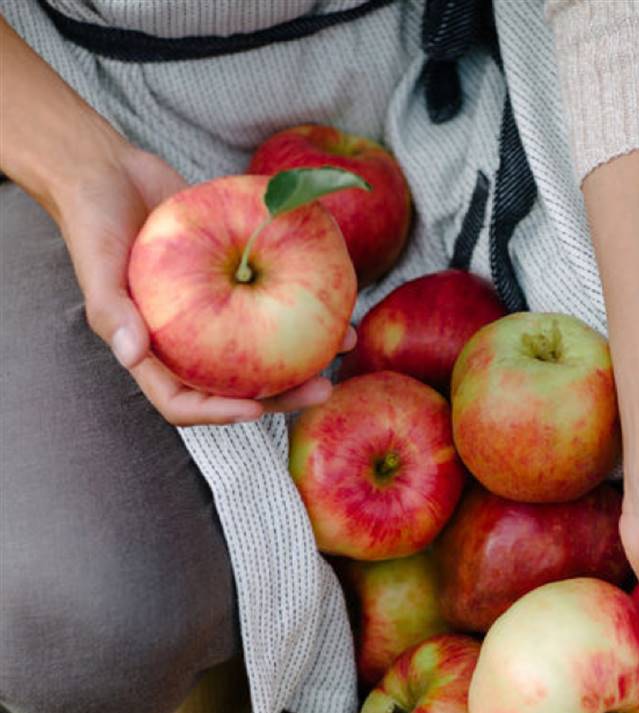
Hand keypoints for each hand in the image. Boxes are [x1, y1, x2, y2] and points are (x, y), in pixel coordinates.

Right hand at [54, 143, 351, 424]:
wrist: (112, 173)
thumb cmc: (93, 221)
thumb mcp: (96, 264)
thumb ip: (111, 311)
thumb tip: (132, 355)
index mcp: (154, 352)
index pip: (184, 403)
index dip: (219, 414)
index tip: (256, 410)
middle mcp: (189, 343)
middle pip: (240, 386)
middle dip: (285, 394)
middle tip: (325, 387)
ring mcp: (217, 315)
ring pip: (266, 348)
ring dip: (308, 353)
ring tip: (347, 344)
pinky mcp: (239, 281)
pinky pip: (274, 301)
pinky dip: (304, 303)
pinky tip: (338, 298)